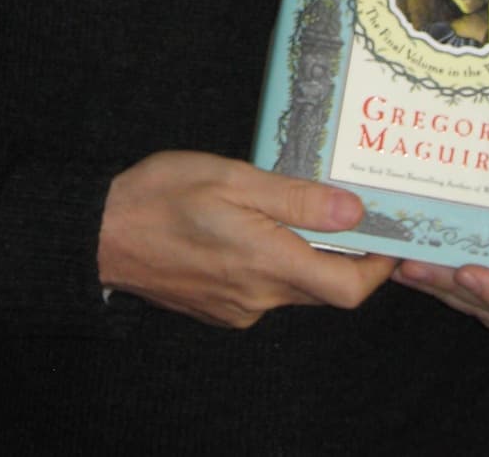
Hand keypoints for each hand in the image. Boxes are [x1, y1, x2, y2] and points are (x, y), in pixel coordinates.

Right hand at [98, 150, 395, 328]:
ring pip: (293, 287)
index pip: (348, 288)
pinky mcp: (218, 310)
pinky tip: (250, 226)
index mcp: (267, 262)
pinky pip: (263, 290)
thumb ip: (294, 198)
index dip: (378, 267)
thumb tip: (353, 211)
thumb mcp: (231, 178)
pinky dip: (271, 261)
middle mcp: (259, 297)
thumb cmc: (160, 196)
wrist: (99, 234)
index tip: (388, 236)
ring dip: (303, 254)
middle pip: (325, 288)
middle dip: (343, 253)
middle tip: (347, 208)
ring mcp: (237, 308)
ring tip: (292, 207)